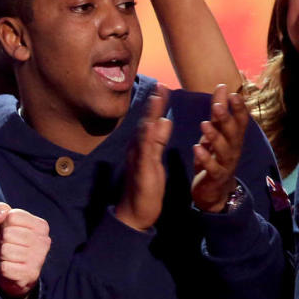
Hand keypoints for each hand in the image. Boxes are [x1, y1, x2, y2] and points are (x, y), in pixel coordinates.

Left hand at [0, 202, 50, 298]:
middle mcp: (44, 242)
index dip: (5, 224)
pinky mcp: (30, 275)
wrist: (14, 271)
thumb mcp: (4, 223)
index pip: (13, 216)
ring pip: (6, 250)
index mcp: (41, 226)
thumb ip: (0, 210)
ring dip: (3, 255)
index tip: (10, 231)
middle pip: (9, 233)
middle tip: (10, 246)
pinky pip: (5, 267)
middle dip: (3, 240)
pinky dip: (4, 268)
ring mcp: (39, 259)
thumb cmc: (10, 242)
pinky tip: (12, 268)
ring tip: (11, 257)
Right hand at [115, 85, 172, 230]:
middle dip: (154, 104)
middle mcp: (137, 150)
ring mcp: (138, 160)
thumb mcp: (154, 160)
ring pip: (144, 134)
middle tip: (161, 85)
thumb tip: (164, 121)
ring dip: (150, 116)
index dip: (157, 104)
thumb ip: (158, 141)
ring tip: (157, 99)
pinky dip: (149, 139)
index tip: (164, 87)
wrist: (134, 213)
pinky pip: (145, 153)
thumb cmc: (145, 188)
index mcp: (143, 147)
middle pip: (146, 123)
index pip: (150, 122)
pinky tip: (154, 128)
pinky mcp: (141, 171)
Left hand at [192, 83, 248, 211]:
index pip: (240, 120)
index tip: (233, 93)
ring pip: (224, 149)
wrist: (215, 191)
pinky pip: (213, 167)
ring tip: (203, 123)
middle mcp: (233, 149)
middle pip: (233, 132)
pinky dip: (205, 158)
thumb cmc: (215, 158)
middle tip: (217, 106)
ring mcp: (226, 164)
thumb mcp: (216, 133)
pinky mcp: (216, 177)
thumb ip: (218, 113)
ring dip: (214, 136)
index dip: (239, 108)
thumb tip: (223, 87)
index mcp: (234, 138)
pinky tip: (197, 148)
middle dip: (226, 118)